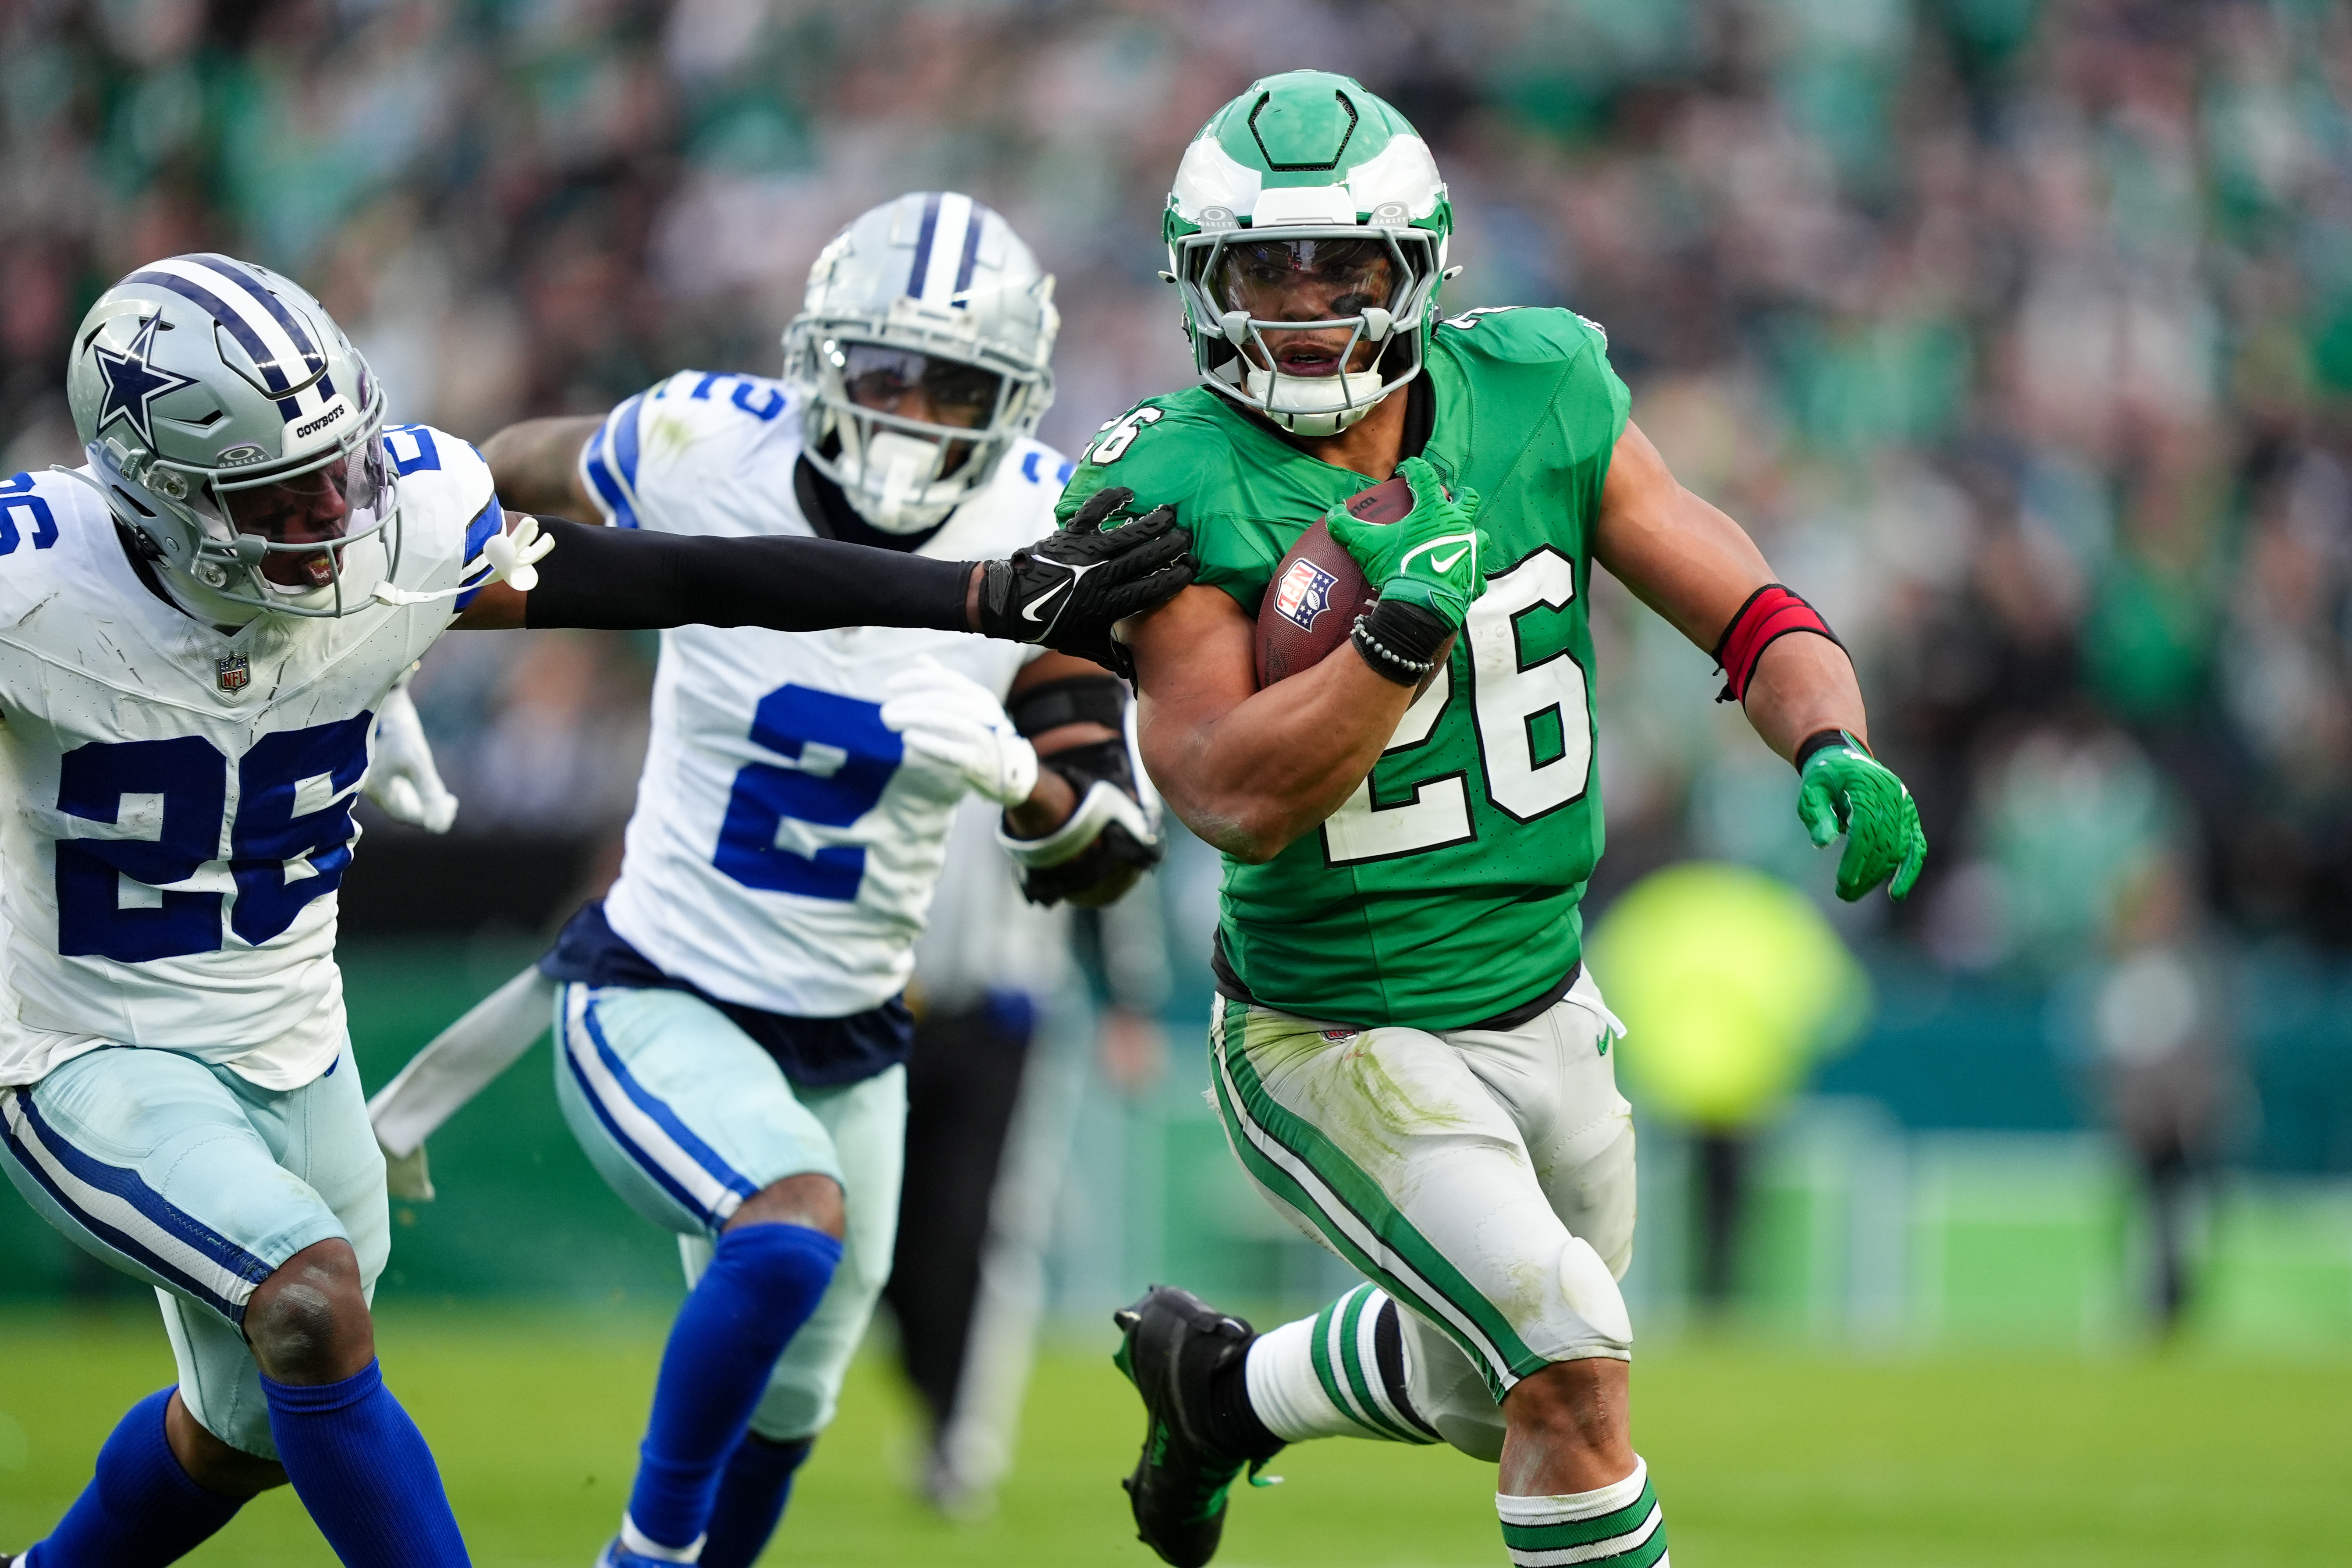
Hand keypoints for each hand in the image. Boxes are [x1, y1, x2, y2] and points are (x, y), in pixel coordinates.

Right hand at [364, 678, 458, 832]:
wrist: (375, 691)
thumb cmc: (393, 728)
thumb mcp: (415, 761)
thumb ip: (427, 793)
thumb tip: (437, 828)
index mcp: (375, 788)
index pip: (405, 815)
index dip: (428, 818)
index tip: (451, 811)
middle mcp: (370, 781)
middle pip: (401, 804)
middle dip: (425, 808)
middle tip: (450, 804)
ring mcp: (372, 766)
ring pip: (397, 790)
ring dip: (419, 794)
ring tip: (441, 793)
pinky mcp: (377, 751)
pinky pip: (394, 774)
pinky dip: (411, 779)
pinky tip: (421, 770)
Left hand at [881, 663, 1039, 806]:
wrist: (1008, 772)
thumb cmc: (980, 733)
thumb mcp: (966, 706)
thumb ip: (943, 684)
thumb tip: (920, 659)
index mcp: (980, 696)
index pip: (946, 679)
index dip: (916, 679)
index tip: (890, 685)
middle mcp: (984, 713)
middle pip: (943, 699)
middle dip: (910, 702)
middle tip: (885, 711)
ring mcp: (982, 737)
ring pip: (946, 721)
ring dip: (914, 719)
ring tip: (891, 722)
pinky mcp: (976, 761)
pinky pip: (948, 749)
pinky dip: (925, 742)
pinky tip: (907, 738)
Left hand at [977, 486, 1193, 676]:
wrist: (1012, 605)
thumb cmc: (1051, 626)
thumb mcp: (1083, 645)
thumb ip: (1111, 655)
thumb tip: (1132, 672)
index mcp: (1109, 605)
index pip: (1152, 589)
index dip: (1175, 578)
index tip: (1191, 570)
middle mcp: (1102, 576)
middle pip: (1146, 557)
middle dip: (1172, 546)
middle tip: (1187, 538)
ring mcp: (1087, 552)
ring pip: (1128, 532)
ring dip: (1153, 521)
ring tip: (1171, 513)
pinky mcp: (1071, 534)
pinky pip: (1095, 511)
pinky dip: (1111, 499)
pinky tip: (1128, 495)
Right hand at [1327, 454, 1490, 632]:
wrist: (1420, 609)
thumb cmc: (1396, 570)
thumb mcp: (1366, 546)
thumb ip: (1346, 526)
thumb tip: (1333, 514)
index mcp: (1434, 511)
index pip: (1425, 476)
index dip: (1414, 468)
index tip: (1406, 471)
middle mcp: (1459, 524)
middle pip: (1468, 498)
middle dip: (1459, 495)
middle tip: (1448, 499)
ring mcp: (1472, 549)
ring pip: (1478, 533)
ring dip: (1467, 532)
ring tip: (1453, 539)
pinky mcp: (1475, 575)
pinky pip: (1476, 569)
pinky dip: (1467, 569)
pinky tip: (1455, 574)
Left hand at [1796, 732, 1926, 901]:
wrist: (1846, 761)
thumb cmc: (1825, 780)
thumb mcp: (1812, 792)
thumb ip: (1817, 816)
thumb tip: (1823, 844)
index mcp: (1867, 786)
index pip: (1866, 828)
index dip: (1856, 858)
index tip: (1844, 882)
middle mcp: (1893, 795)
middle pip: (1884, 842)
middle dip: (1865, 872)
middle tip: (1844, 894)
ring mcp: (1905, 807)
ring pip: (1898, 849)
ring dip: (1878, 876)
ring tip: (1854, 894)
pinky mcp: (1911, 818)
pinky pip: (1916, 848)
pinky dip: (1908, 871)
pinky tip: (1896, 893)